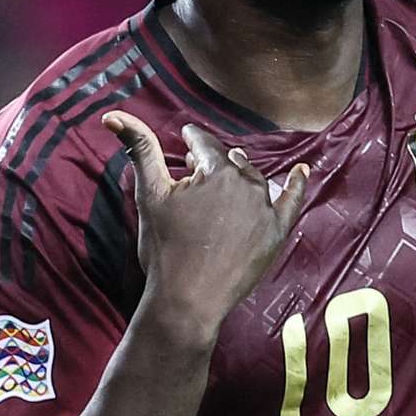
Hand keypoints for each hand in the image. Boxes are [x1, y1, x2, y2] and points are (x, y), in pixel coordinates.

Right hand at [103, 115, 305, 337]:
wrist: (188, 300)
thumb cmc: (165, 248)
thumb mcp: (149, 194)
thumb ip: (139, 148)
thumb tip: (113, 115)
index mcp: (216, 170)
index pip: (204, 144)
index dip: (191, 140)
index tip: (185, 138)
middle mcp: (246, 184)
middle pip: (229, 163)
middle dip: (213, 161)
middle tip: (196, 166)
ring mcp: (264, 209)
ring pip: (254, 180)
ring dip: (241, 173)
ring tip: (230, 173)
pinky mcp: (276, 233)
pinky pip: (292, 201)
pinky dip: (298, 184)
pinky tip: (302, 171)